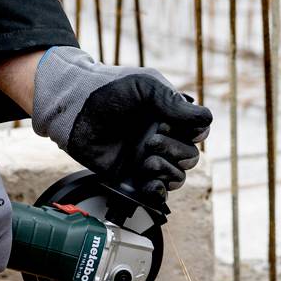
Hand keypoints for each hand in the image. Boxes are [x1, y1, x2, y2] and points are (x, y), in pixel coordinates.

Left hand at [32, 47, 211, 203]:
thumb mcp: (146, 87)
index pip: (199, 131)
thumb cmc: (108, 90)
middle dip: (176, 151)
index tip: (170, 124)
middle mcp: (162, 138)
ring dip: (168, 170)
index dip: (193, 132)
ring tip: (145, 159)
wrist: (75, 110)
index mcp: (169, 116)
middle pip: (191, 156)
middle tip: (151, 140)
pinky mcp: (132, 177)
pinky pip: (157, 193)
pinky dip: (159, 191)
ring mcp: (147, 158)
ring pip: (178, 176)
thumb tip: (205, 119)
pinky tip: (150, 182)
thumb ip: (175, 102)